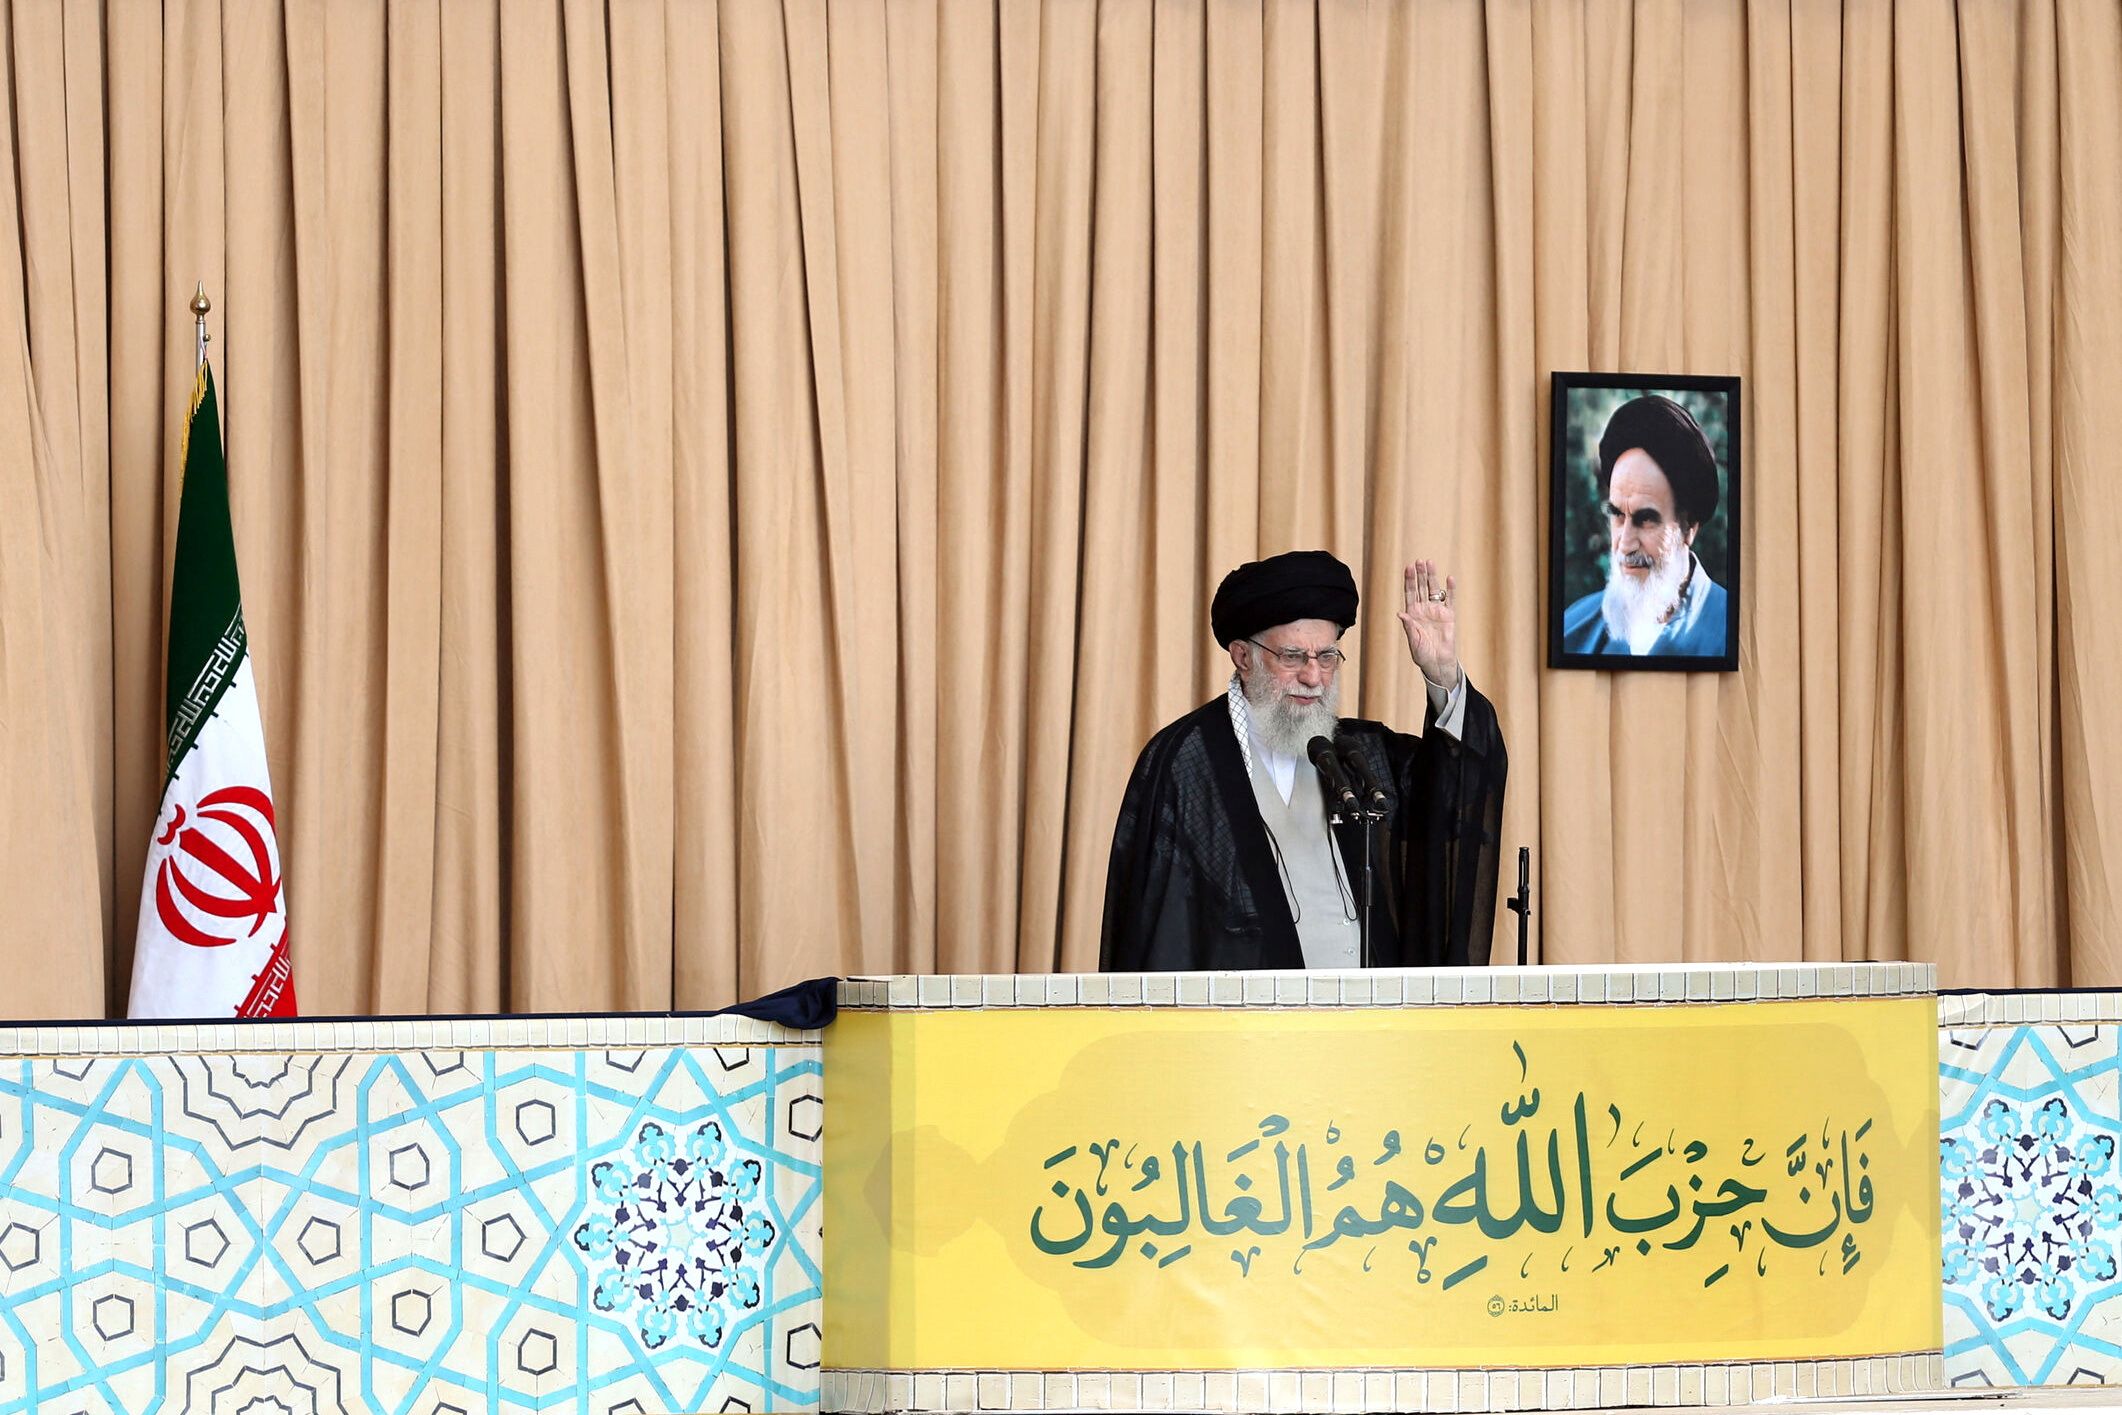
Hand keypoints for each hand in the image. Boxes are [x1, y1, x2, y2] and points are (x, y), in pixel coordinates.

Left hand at [1398, 560, 1460, 691]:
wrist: (1438, 662)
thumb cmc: (1422, 654)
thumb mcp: (1413, 641)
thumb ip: (1409, 627)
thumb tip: (1401, 614)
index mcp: (1413, 614)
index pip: (1410, 593)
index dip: (1409, 580)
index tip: (1408, 568)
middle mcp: (1424, 609)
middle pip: (1421, 588)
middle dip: (1420, 574)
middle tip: (1419, 561)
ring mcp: (1436, 611)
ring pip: (1434, 590)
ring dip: (1432, 577)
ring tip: (1430, 563)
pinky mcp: (1449, 615)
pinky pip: (1449, 600)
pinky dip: (1450, 589)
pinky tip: (1449, 579)